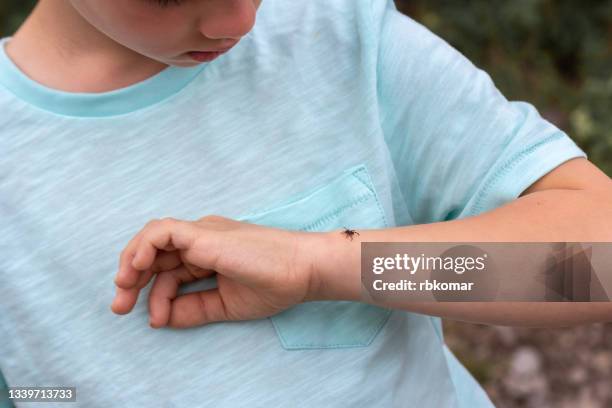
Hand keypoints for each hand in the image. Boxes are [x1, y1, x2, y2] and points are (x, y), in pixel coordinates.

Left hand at [111, 215, 321, 327]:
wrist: (302, 270)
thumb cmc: (273, 284)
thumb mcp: (225, 305)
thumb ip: (194, 309)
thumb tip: (160, 318)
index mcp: (206, 254)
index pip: (168, 270)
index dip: (154, 294)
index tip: (153, 320)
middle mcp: (199, 240)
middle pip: (154, 254)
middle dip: (132, 280)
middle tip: (119, 307)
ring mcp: (201, 233)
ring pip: (152, 239)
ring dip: (131, 265)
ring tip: (124, 291)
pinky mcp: (203, 233)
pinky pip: (162, 232)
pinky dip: (143, 247)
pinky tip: (136, 270)